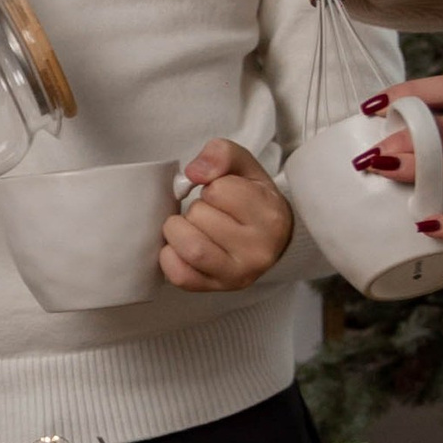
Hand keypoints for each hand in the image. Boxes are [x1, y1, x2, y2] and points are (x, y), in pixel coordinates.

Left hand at [160, 140, 294, 290]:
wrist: (272, 239)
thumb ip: (222, 154)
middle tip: (211, 213)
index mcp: (270, 216)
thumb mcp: (245, 167)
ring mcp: (237, 275)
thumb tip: (194, 173)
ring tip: (192, 227)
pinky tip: (180, 247)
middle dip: (196, 208)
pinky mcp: (216, 288)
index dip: (214, 186)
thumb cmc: (254, 200)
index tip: (225, 195)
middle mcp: (258, 250)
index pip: (219, 190)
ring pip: (190, 247)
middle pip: (200, 216)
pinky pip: (180, 275)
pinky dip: (170, 257)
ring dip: (180, 230)